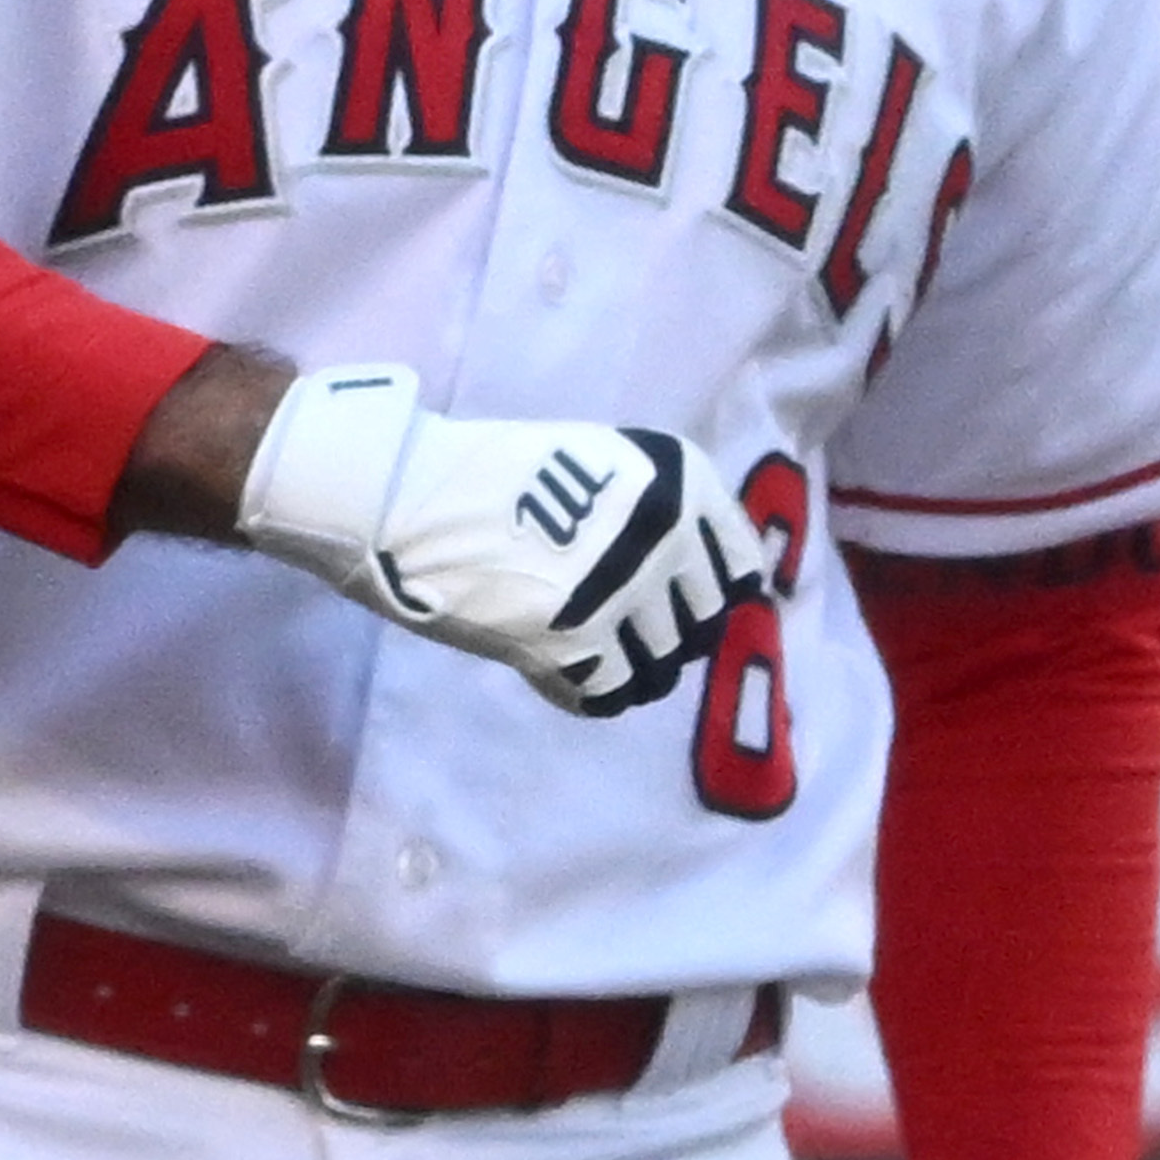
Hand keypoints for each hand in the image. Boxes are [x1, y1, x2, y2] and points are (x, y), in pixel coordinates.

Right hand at [234, 363, 762, 715]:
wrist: (415, 496)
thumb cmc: (504, 473)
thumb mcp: (606, 465)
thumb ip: (663, 510)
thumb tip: (707, 571)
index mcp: (681, 484)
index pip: (744, 567)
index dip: (721, 592)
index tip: (696, 604)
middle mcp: (668, 539)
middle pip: (708, 624)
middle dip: (677, 632)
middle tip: (636, 627)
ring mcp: (627, 595)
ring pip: (665, 668)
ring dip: (635, 665)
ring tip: (597, 649)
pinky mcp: (577, 645)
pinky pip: (613, 694)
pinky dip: (593, 690)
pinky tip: (566, 667)